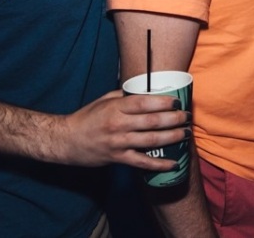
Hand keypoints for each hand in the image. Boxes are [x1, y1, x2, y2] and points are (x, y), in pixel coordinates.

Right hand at [61, 89, 190, 168]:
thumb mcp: (104, 100)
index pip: (145, 102)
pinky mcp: (118, 158)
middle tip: (187, 117)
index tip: (177, 102)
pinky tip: (173, 162)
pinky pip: (142, 163)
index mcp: (116, 107)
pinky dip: (159, 164)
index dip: (164, 102)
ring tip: (186, 134)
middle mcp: (119, 124)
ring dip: (172, 137)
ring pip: (151, 140)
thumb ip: (124, 96)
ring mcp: (119, 143)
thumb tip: (145, 90)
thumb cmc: (87, 118)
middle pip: (153, 121)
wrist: (66, 141)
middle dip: (174, 119)